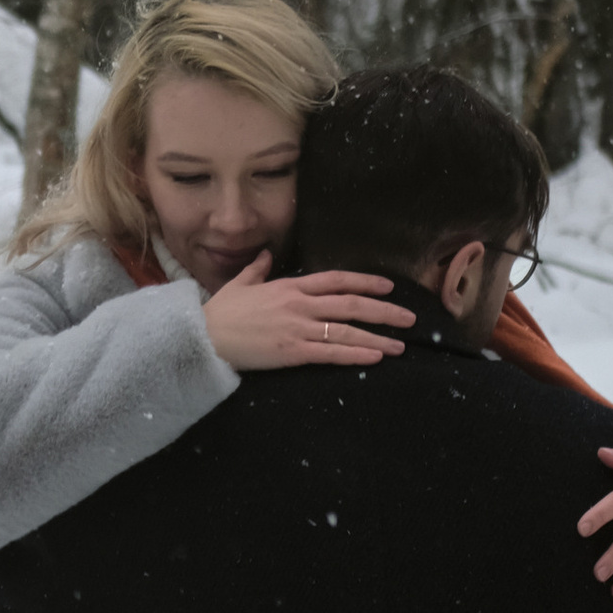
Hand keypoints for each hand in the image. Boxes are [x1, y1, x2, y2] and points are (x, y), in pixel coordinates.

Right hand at [203, 251, 413, 374]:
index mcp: (290, 287)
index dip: (365, 281)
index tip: (387, 287)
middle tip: (409, 318)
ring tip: (400, 346)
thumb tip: (266, 255)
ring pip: (347, 330)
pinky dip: (356, 355)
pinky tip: (375, 357)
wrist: (203, 338)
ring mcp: (298, 329)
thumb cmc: (220, 312)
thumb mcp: (241, 284)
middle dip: (384, 311)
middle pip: (351, 304)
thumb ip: (258, 268)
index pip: (336, 280)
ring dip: (378, 338)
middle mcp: (300, 305)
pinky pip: (331, 353)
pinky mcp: (292, 352)